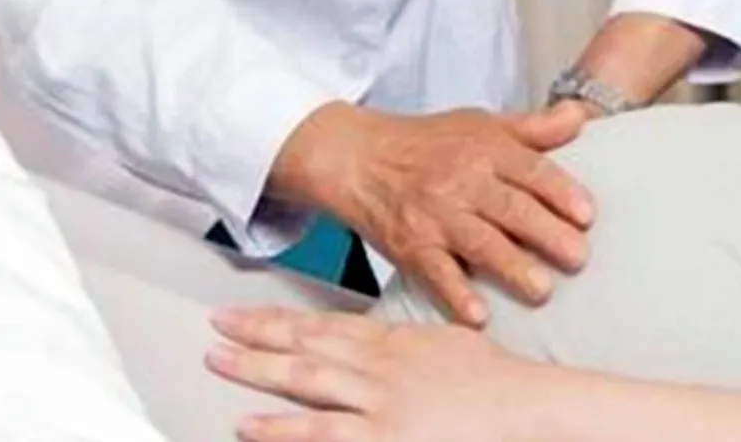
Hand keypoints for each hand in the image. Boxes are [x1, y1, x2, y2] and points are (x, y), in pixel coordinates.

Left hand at [207, 306, 529, 441]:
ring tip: (217, 361)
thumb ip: (408, 340)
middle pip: (305, 343)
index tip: (243, 311)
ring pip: (304, 379)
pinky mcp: (381, 437)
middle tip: (215, 325)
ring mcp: (377, 400)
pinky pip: (320, 432)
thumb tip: (381, 337)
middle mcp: (378, 364)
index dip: (278, 317)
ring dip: (256, 369)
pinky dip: (280, 429)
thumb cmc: (494, 381)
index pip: (323, 323)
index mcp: (393, 339)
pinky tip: (248, 425)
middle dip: (256, 333)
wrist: (524, 406)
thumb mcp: (448, 342)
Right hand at [270, 103, 594, 326]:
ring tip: (542, 290)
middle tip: (578, 257)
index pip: (530, 170)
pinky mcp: (411, 246)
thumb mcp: (482, 124)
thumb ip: (533, 127)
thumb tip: (579, 116)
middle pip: (510, 209)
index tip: (587, 214)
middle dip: (546, 233)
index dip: (560, 191)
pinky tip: (479, 316)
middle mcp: (462, 183)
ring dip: (511, 267)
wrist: (358, 157)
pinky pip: (436, 272)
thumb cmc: (427, 144)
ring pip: (479, 242)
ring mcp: (436, 216)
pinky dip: (456, 294)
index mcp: (486, 151)